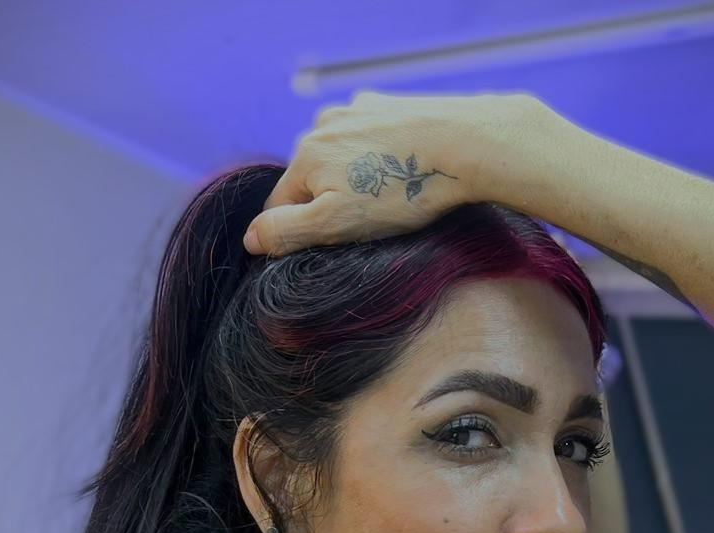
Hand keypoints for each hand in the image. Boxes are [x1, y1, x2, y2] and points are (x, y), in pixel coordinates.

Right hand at [242, 89, 530, 257]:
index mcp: (305, 156)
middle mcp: (322, 125)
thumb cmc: (400, 191)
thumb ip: (288, 231)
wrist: (463, 143)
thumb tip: (250, 238)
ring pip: (339, 157)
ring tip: (388, 196)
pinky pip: (367, 139)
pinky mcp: (385, 105)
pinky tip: (401, 169)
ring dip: (352, 178)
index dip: (298, 232)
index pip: (280, 205)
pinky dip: (376, 156)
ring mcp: (355, 110)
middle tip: (367, 223)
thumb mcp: (337, 224)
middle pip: (310, 179)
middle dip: (328, 202)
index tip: (328, 246)